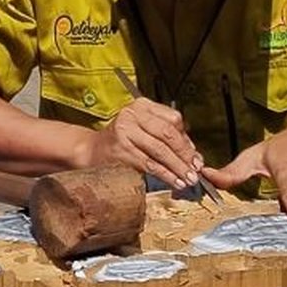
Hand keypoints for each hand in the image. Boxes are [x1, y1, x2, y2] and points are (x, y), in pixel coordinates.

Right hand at [75, 98, 202, 189]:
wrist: (90, 151)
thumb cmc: (121, 142)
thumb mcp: (142, 130)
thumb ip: (166, 137)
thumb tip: (193, 154)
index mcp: (141, 105)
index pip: (173, 119)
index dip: (187, 140)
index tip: (196, 157)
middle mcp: (132, 114)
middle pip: (168, 134)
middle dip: (185, 155)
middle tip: (196, 171)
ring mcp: (125, 131)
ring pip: (160, 151)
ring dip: (178, 167)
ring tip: (188, 179)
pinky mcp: (122, 150)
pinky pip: (150, 164)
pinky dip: (166, 175)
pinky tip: (175, 181)